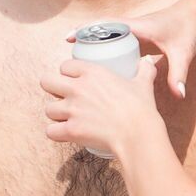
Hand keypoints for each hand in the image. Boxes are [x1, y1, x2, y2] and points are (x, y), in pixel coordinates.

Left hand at [42, 55, 160, 161]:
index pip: (65, 65)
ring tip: (66, 118)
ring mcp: (73, 110)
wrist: (138, 134)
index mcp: (92, 72)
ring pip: (48, 108)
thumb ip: (144, 70)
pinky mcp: (71, 130)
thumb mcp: (143, 84)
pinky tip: (64, 133)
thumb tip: (148, 60)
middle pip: (46, 81)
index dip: (67, 73)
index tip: (73, 80)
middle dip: (52, 89)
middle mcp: (78, 88)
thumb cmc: (141, 109)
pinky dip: (56, 134)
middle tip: (62, 97)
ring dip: (56, 114)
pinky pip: (50, 131)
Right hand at [65, 2, 195, 99]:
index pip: (105, 25)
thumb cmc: (188, 31)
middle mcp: (131, 26)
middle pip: (99, 30)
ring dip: (89, 44)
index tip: (68, 38)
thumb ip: (178, 74)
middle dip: (81, 40)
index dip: (86, 30)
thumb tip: (178, 95)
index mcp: (138, 26)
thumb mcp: (183, 54)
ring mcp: (132, 30)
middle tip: (65, 60)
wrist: (195, 17)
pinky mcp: (135, 36)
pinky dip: (101, 47)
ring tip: (74, 65)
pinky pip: (113, 40)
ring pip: (105, 35)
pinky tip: (94, 65)